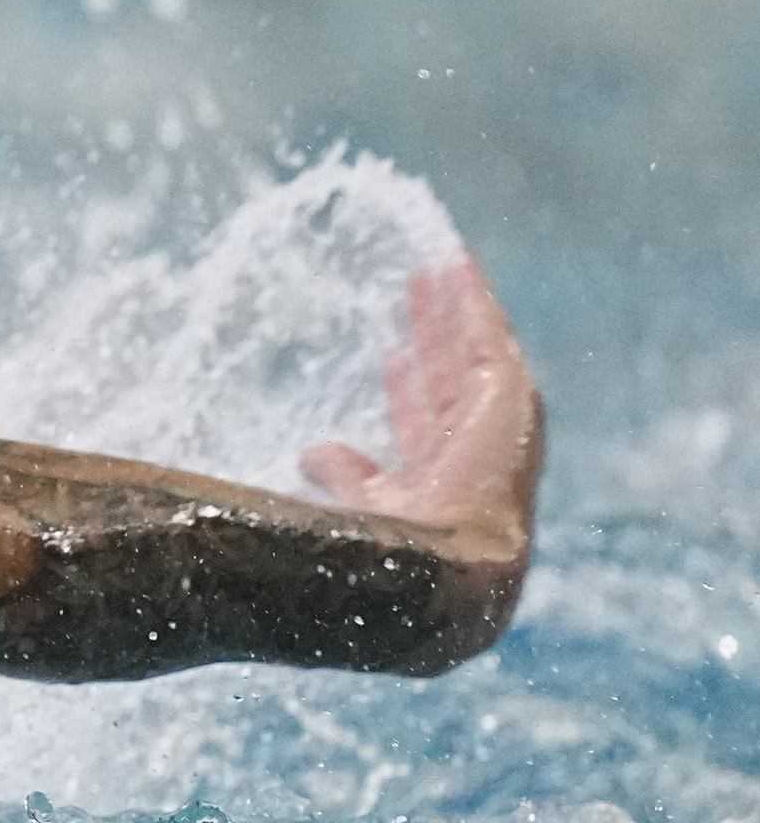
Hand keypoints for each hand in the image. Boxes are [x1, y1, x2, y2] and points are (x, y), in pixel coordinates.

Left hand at [299, 254, 541, 566]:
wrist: (448, 558)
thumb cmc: (402, 548)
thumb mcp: (363, 504)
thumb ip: (344, 475)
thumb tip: (310, 452)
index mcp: (441, 475)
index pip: (421, 419)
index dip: (405, 386)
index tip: (391, 356)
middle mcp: (473, 444)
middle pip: (448, 374)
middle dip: (431, 336)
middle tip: (412, 294)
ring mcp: (497, 417)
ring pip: (470, 347)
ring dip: (452, 308)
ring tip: (433, 268)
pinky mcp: (511, 391)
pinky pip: (488, 332)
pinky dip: (472, 297)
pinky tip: (452, 263)